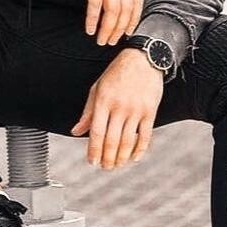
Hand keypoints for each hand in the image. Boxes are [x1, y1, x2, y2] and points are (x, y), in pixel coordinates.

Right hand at [52, 0, 144, 43]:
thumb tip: (119, 2)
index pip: (138, 1)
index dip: (134, 20)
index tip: (128, 33)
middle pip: (126, 9)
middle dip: (119, 29)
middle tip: (111, 42)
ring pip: (112, 9)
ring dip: (107, 28)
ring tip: (100, 40)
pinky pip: (95, 4)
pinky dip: (92, 19)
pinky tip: (89, 29)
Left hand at [70, 49, 163, 168]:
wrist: (142, 59)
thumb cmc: (116, 73)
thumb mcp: (97, 89)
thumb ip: (87, 112)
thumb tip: (76, 132)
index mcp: (103, 101)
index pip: (96, 132)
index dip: (93, 150)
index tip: (92, 162)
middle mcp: (119, 107)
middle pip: (112, 140)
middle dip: (107, 158)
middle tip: (105, 167)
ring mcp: (136, 109)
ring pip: (128, 141)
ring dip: (121, 157)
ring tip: (117, 165)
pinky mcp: (150, 111)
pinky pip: (145, 135)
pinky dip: (140, 149)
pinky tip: (134, 158)